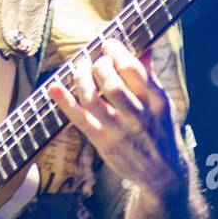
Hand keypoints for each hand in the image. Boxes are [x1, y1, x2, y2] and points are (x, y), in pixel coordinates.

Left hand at [49, 38, 184, 200]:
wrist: (164, 174)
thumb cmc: (161, 133)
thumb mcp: (163, 104)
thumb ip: (150, 75)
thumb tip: (144, 47)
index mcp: (156, 101)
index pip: (133, 69)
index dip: (116, 52)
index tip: (108, 44)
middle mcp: (138, 116)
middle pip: (111, 83)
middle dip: (98, 65)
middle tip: (95, 60)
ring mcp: (119, 130)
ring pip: (93, 98)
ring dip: (81, 78)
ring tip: (80, 69)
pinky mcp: (103, 142)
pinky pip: (80, 119)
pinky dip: (64, 102)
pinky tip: (54, 87)